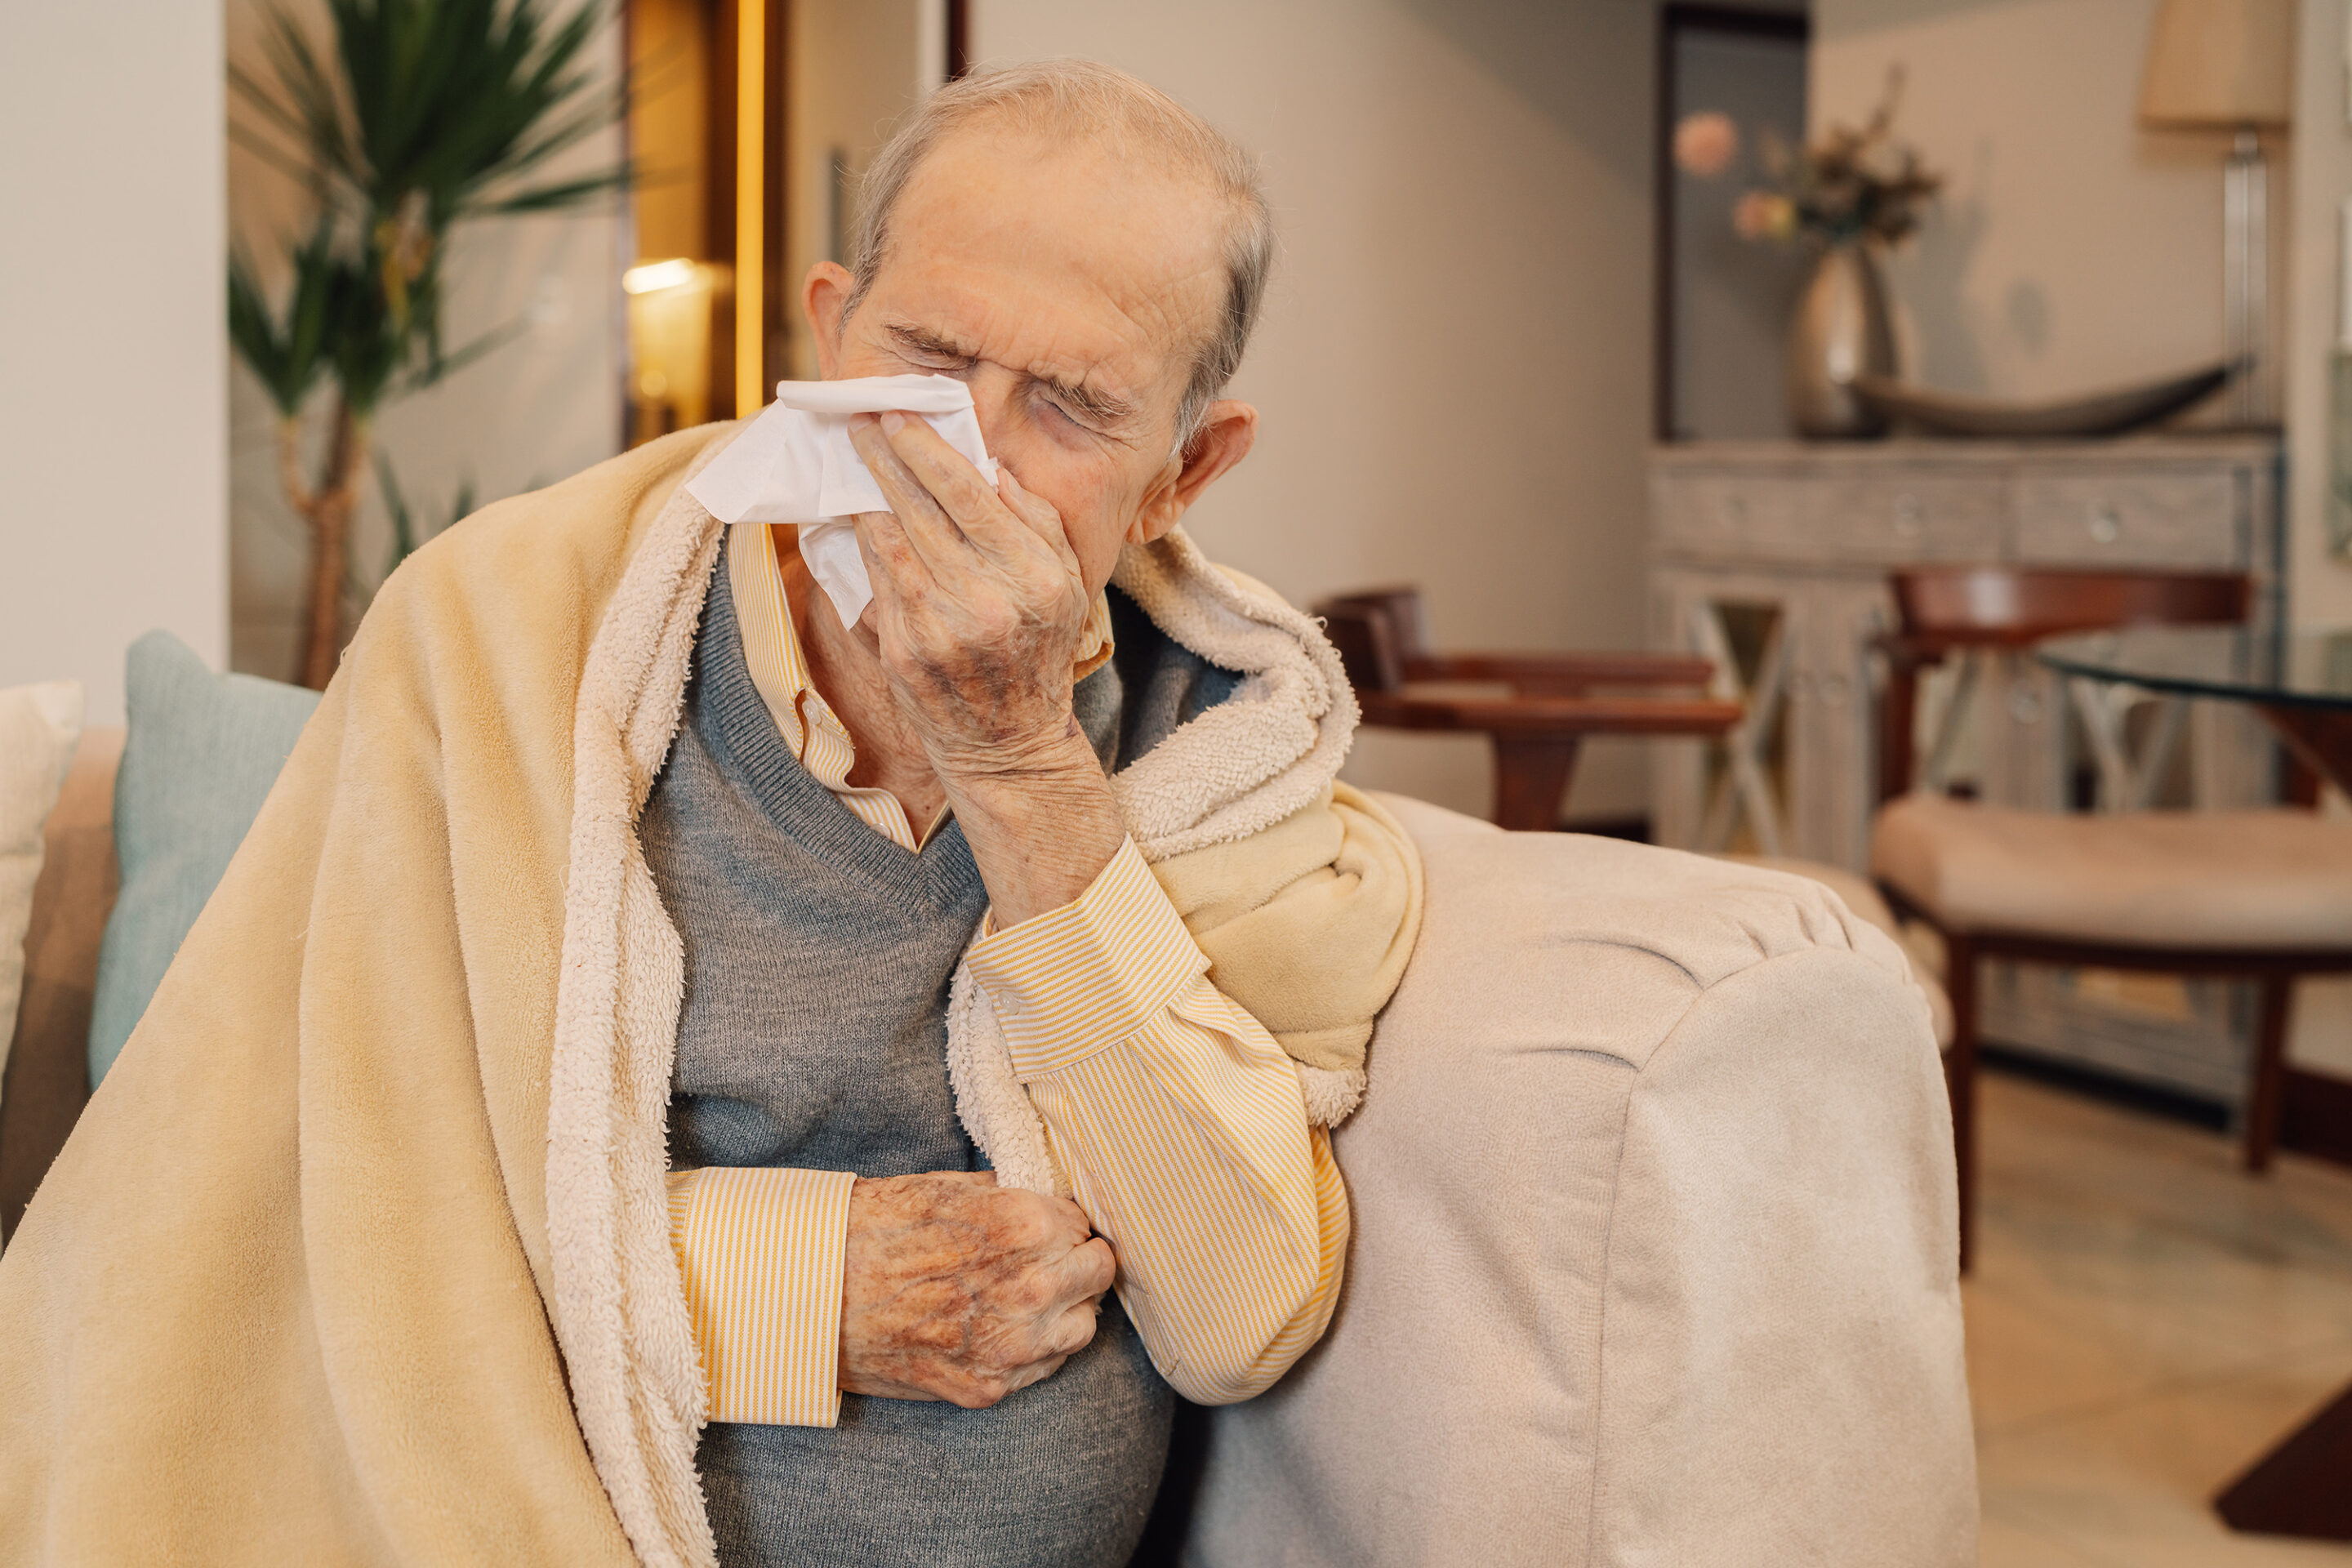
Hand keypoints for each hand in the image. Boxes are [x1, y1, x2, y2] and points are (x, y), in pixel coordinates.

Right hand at [839, 1170, 1115, 1407]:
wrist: (814, 1294)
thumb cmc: (873, 1230)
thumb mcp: (946, 1187)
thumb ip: (1009, 1196)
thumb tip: (1047, 1202)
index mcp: (1023, 1227)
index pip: (1083, 1224)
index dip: (1064, 1223)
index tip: (1048, 1228)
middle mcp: (1029, 1290)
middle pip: (1098, 1274)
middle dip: (1079, 1261)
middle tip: (1053, 1258)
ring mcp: (1010, 1346)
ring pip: (1082, 1327)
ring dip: (1066, 1309)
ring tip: (1031, 1298)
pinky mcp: (987, 1387)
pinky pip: (1044, 1368)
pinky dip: (1035, 1349)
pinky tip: (1004, 1329)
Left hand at [846, 410, 1094, 782]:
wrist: (1008, 741)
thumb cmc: (1038, 652)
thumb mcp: (1065, 584)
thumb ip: (1036, 521)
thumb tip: (990, 467)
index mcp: (1032, 576)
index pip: (967, 495)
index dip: (926, 450)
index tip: (899, 417)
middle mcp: (986, 600)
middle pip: (920, 508)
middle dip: (885, 457)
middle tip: (860, 421)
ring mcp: (939, 628)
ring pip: (889, 539)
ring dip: (866, 491)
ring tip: (855, 456)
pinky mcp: (903, 652)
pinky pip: (874, 579)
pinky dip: (863, 540)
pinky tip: (857, 512)